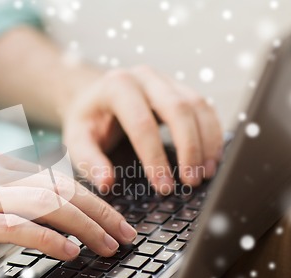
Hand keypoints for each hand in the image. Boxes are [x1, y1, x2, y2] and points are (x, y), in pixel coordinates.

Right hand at [0, 152, 136, 271]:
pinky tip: (70, 252)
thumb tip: (51, 207)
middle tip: (126, 234)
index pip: (59, 179)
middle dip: (102, 213)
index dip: (94, 200)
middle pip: (63, 189)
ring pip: (48, 205)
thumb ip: (9, 192)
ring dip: (85, 227)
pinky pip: (18, 227)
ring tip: (108, 246)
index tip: (115, 219)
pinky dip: (50, 239)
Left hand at [62, 66, 222, 193]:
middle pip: (178, 109)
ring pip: (197, 106)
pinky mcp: (181, 89)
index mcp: (117, 86)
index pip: (141, 123)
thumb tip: (107, 183)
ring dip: (207, 142)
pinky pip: (205, 109)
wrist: (95, 98)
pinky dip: (213, 135)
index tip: (164, 187)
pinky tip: (211, 159)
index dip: (155, 157)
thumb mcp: (77, 140)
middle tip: (191, 182)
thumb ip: (89, 160)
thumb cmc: (88, 122)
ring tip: (206, 174)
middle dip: (189, 148)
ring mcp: (166, 80)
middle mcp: (145, 77)